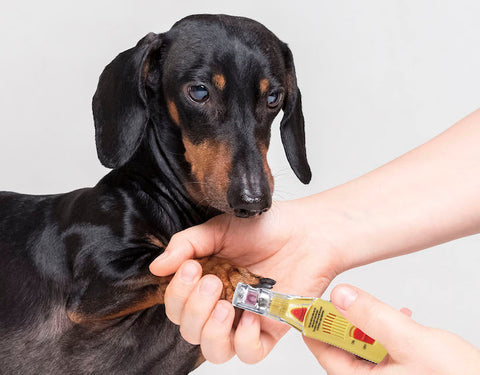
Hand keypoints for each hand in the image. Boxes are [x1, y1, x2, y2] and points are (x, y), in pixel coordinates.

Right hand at [149, 199, 346, 363]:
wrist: (306, 231)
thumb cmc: (266, 228)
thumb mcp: (219, 229)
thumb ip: (187, 245)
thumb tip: (157, 267)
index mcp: (205, 282)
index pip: (176, 305)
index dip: (177, 293)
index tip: (190, 268)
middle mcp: (221, 304)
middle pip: (189, 330)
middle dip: (193, 309)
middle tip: (209, 281)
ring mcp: (245, 318)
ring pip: (214, 350)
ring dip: (210, 331)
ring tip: (224, 305)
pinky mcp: (271, 328)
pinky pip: (250, 353)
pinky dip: (244, 340)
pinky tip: (249, 316)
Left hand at [305, 284, 479, 374]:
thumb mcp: (411, 343)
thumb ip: (373, 317)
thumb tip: (341, 296)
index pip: (323, 351)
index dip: (316, 324)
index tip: (313, 301)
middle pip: (341, 348)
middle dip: (346, 322)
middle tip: (348, 300)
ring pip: (362, 347)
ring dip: (369, 327)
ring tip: (383, 312)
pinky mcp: (399, 374)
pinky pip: (382, 352)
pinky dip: (387, 335)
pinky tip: (402, 322)